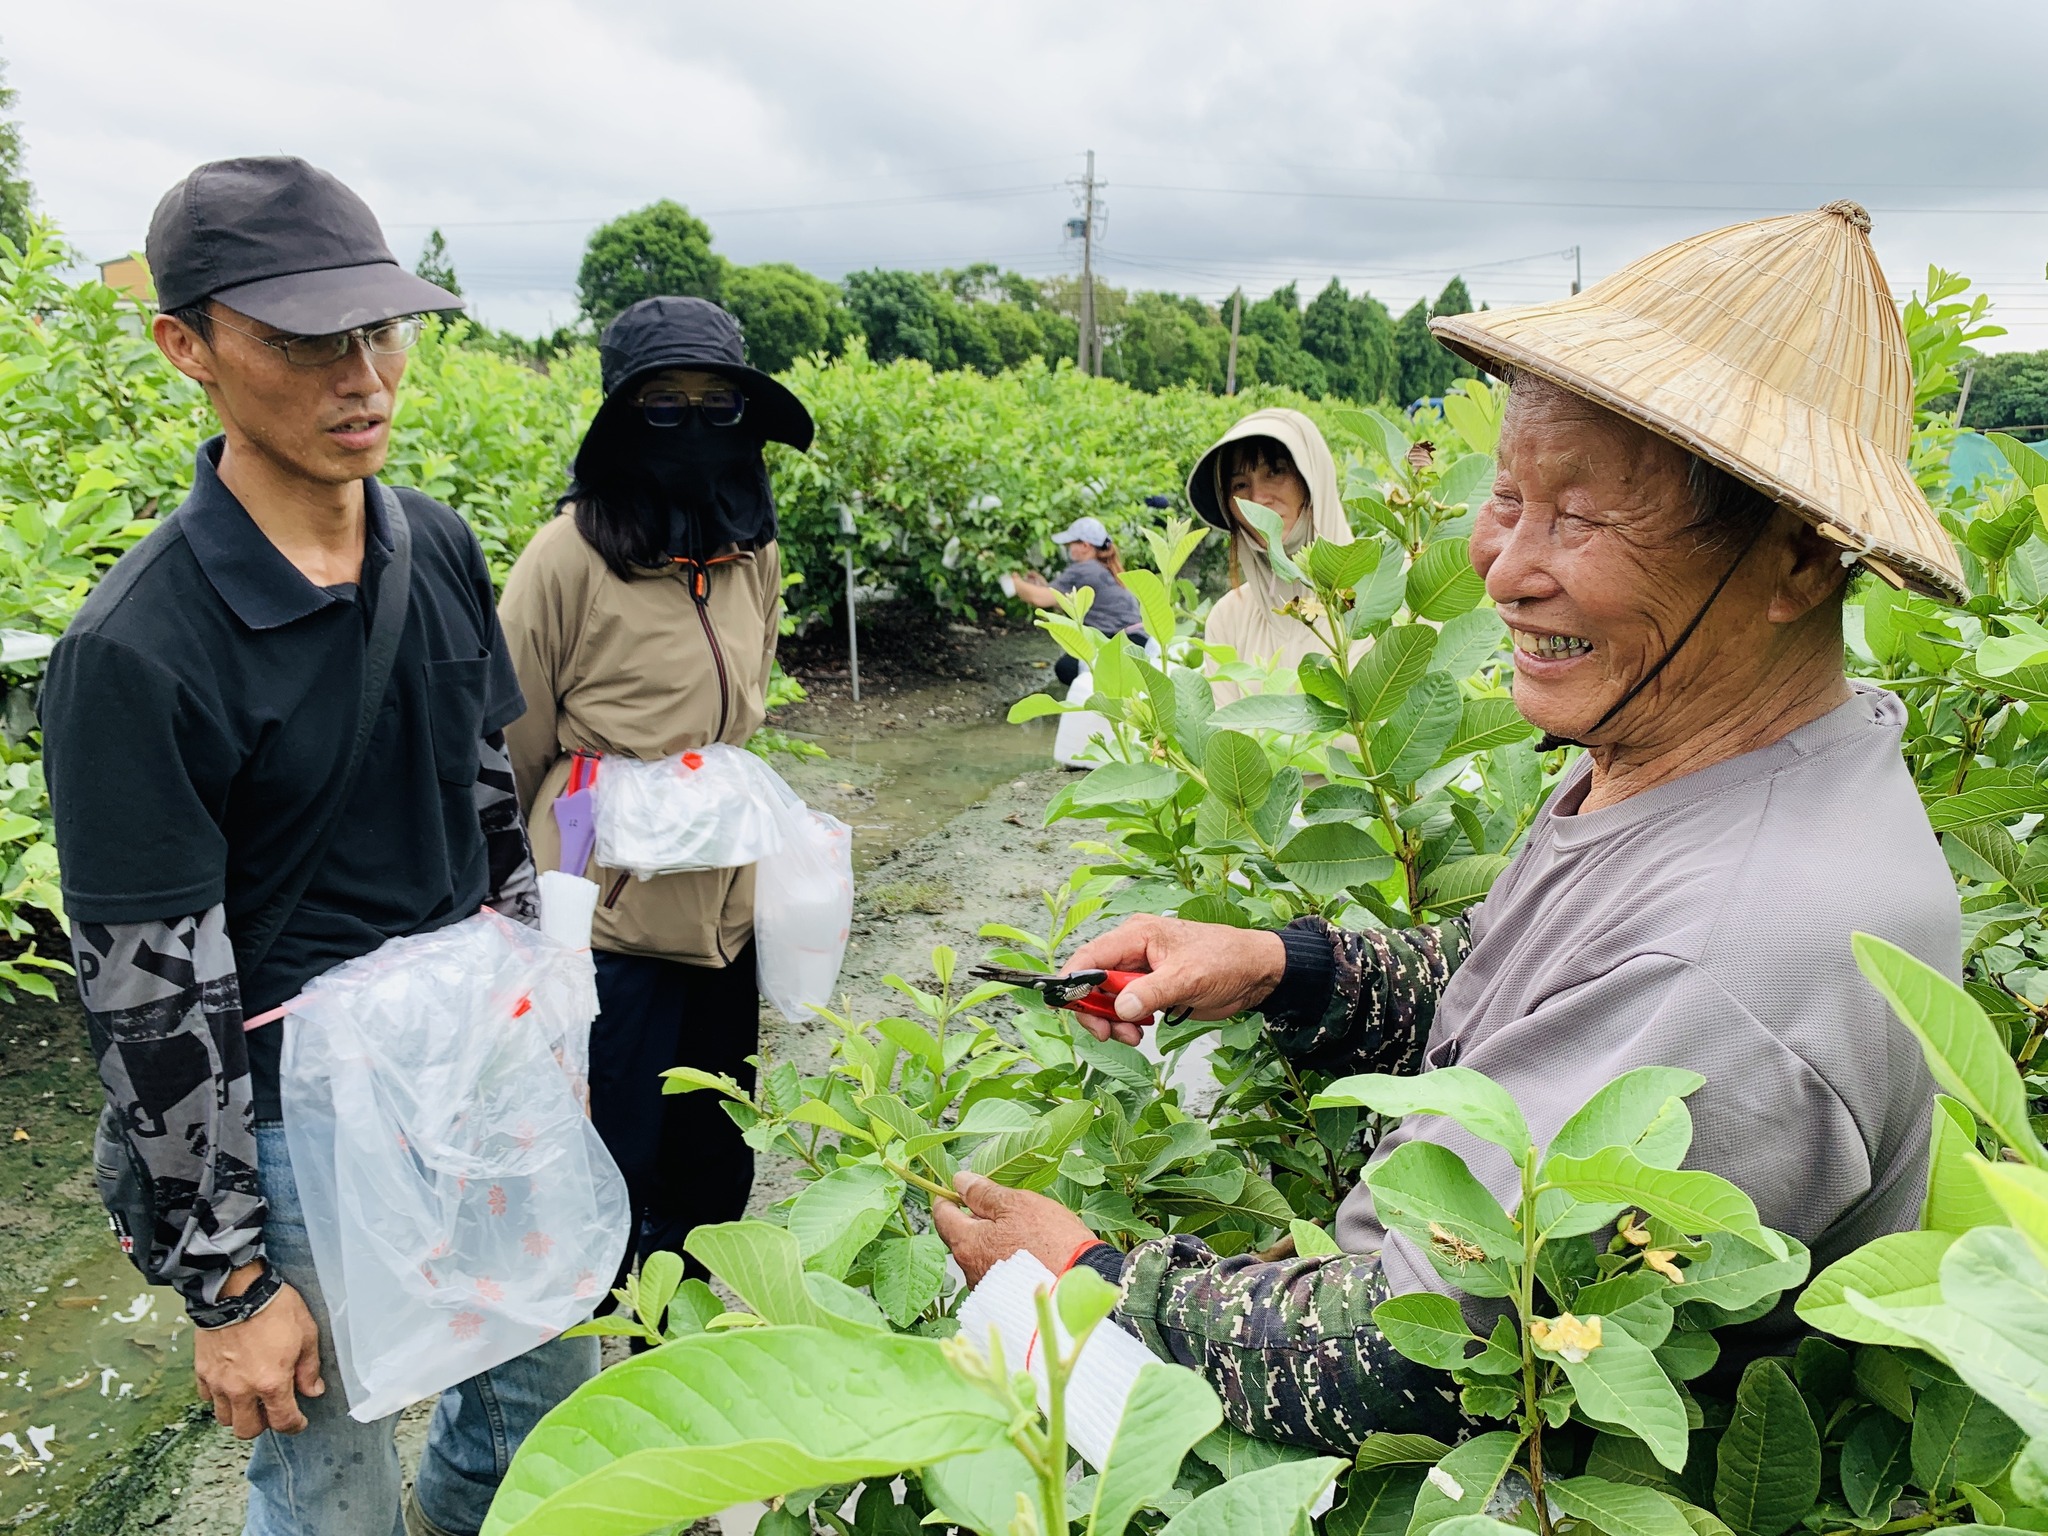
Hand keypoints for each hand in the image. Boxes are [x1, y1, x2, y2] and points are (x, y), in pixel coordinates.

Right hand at [193, 1271, 323, 1437]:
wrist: (236, 1289)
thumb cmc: (275, 1307)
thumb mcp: (306, 1333)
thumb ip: (309, 1368)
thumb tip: (313, 1390)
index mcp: (271, 1382)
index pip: (282, 1422)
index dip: (294, 1426)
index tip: (299, 1422)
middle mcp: (241, 1389)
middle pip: (247, 1430)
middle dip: (263, 1425)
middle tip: (273, 1410)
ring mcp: (218, 1382)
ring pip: (224, 1418)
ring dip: (239, 1413)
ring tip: (251, 1398)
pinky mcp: (201, 1371)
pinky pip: (207, 1398)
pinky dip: (219, 1398)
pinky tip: (231, 1384)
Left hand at [932, 1171, 1096, 1287]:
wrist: (1080, 1286)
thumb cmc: (1051, 1242)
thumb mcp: (1017, 1205)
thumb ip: (984, 1193)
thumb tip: (960, 1181)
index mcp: (967, 1243)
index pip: (942, 1216)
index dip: (949, 1198)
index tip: (958, 1190)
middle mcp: (970, 1270)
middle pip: (961, 1237)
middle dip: (976, 1220)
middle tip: (1001, 1207)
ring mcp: (986, 1288)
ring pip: (980, 1256)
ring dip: (992, 1241)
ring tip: (1022, 1232)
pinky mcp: (1005, 1299)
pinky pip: (996, 1273)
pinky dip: (1005, 1260)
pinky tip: (1028, 1253)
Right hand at [1067, 915, 1287, 1041]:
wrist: (1255, 973)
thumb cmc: (1226, 961)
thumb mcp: (1188, 977)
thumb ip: (1152, 992)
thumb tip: (1120, 1008)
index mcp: (1136, 935)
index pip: (1090, 956)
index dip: (1073, 981)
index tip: (1071, 1008)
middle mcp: (1132, 951)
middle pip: (1093, 982)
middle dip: (1096, 1011)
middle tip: (1110, 1034)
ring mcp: (1140, 971)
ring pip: (1107, 999)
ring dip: (1113, 1022)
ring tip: (1134, 1036)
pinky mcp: (1150, 989)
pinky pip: (1124, 1008)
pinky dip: (1127, 1023)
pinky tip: (1142, 1030)